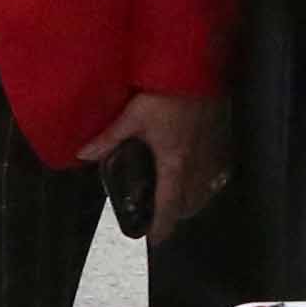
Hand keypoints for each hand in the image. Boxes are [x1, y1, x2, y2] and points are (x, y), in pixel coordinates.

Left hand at [82, 91, 225, 229]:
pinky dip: (209, 180)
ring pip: (207, 189)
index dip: (161, 226)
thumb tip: (83, 154)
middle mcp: (197, 163)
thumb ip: (109, 138)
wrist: (198, 67)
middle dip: (177, 215)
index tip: (155, 239)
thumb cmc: (167, 91)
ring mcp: (213, 152)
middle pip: (190, 202)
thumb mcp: (133, 115)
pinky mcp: (222, 139)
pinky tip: (202, 175)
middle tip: (162, 218)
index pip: (168, 205)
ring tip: (180, 201)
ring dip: (194, 200)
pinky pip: (219, 171)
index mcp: (174, 162)